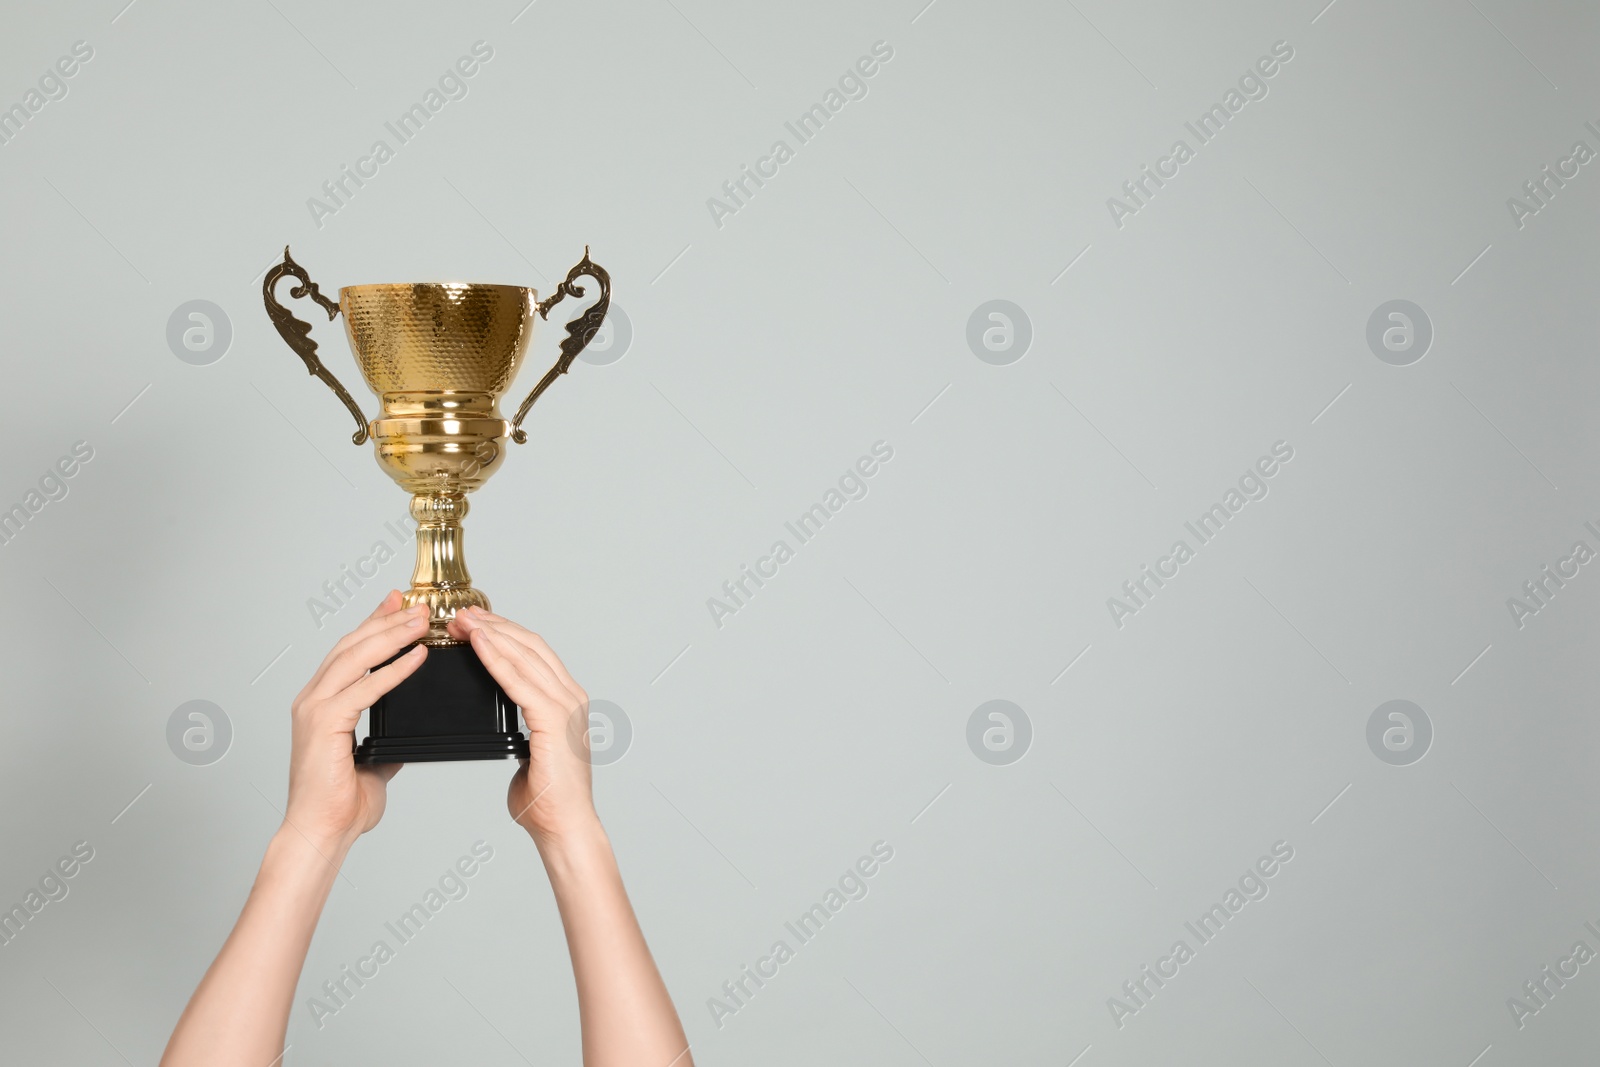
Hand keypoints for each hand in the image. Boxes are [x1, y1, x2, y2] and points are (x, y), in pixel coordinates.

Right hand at [284, 590, 428, 852]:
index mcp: (321, 703)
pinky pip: (365, 689)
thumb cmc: (341, 802)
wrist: (321, 832)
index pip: (351, 651)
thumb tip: (407, 727)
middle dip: (387, 621)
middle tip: (419, 604)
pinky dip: (393, 671)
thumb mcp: (373, 759)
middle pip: (352, 645)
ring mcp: (314, 709)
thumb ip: (385, 736)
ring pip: (355, 658)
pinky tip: (417, 658)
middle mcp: (312, 698)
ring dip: (392, 636)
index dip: (375, 623)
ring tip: (422, 621)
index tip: (400, 602)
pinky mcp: (324, 724)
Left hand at [447, 607, 596, 845]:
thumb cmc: (547, 799)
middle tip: (462, 614)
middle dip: (494, 625)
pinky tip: (478, 646)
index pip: (534, 653)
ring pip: (525, 655)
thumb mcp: (528, 753)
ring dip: (492, 634)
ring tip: (464, 622)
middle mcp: (570, 696)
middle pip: (530, 645)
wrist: (563, 827)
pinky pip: (519, 680)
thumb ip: (520, 733)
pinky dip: (496, 659)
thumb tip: (503, 733)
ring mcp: (566, 705)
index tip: (475, 623)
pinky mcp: (554, 718)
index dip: (504, 633)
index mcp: (566, 701)